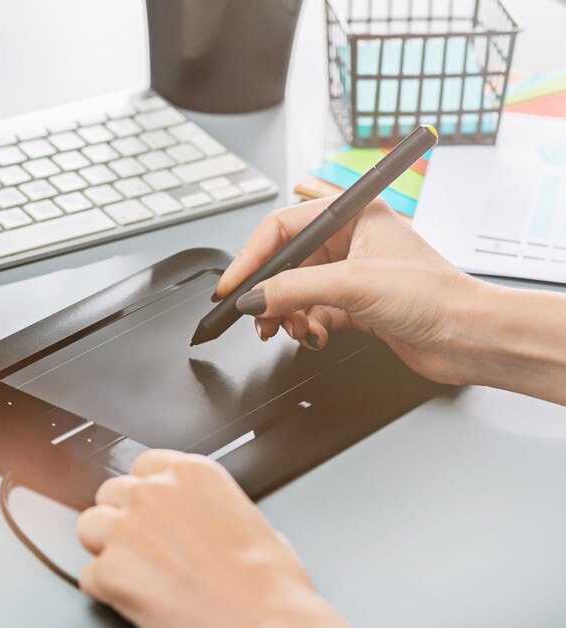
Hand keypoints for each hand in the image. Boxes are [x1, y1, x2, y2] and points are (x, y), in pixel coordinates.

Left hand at [77, 449, 422, 627]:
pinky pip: (88, 576)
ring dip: (105, 551)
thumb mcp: (252, 520)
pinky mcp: (111, 571)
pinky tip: (137, 604)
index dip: (146, 497)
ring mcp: (127, 529)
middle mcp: (153, 492)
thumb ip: (211, 508)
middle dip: (123, 522)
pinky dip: (106, 592)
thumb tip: (201, 521)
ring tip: (137, 578)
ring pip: (89, 528)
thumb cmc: (273, 587)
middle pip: (110, 495)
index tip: (153, 517)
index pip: (142, 468)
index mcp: (190, 473)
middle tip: (147, 555)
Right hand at [216, 198, 486, 384]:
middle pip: (287, 262)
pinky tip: (315, 335)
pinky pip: (312, 311)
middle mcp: (351, 239)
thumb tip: (252, 298)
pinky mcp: (356, 304)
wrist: (470, 337)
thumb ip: (293, 290)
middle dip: (269, 292)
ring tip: (289, 329)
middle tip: (255, 314)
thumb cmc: (436, 295)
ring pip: (297, 290)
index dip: (252, 256)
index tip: (232, 285)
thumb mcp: (352, 285)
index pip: (283, 227)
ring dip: (287, 313)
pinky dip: (307, 326)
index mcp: (354, 214)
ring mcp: (353, 273)